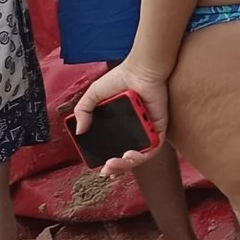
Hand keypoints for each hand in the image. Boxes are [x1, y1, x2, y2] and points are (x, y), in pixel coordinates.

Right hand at [71, 58, 171, 182]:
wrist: (140, 70)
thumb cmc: (120, 78)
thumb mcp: (94, 95)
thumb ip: (84, 111)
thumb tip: (79, 131)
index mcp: (120, 126)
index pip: (115, 149)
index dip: (109, 162)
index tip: (100, 168)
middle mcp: (134, 130)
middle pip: (128, 157)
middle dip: (117, 168)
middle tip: (106, 170)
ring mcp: (147, 129)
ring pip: (141, 155)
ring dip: (127, 164)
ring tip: (114, 164)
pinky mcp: (159, 126)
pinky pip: (154, 146)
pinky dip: (143, 154)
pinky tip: (130, 154)